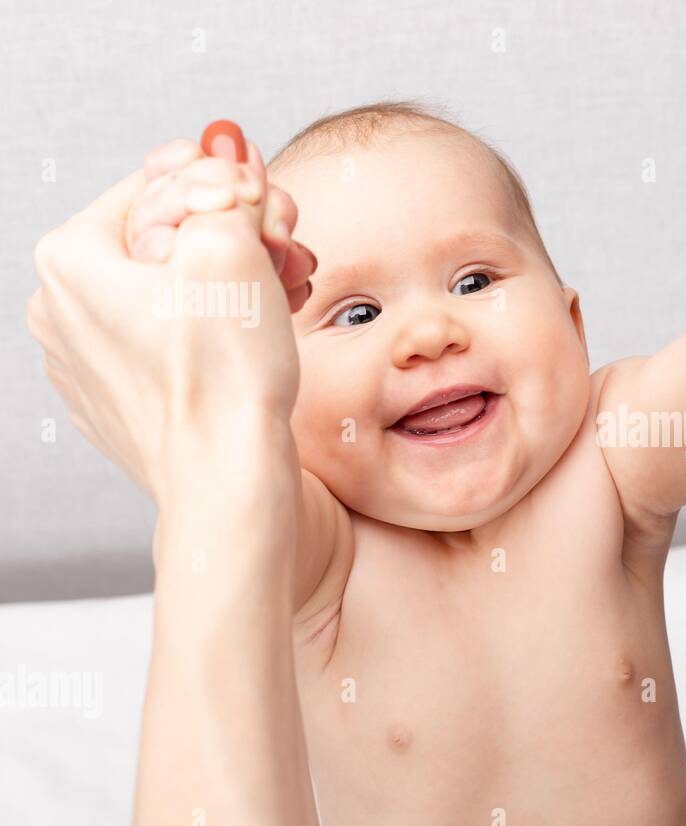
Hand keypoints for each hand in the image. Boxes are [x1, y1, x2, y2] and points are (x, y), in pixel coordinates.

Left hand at [27, 123, 309, 500]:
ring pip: (174, 289)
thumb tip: (227, 154)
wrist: (229, 479)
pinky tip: (263, 330)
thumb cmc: (224, 379)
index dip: (227, 187)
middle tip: (288, 247)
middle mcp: (64, 310)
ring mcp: (91, 361)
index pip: (157, 182)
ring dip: (238, 279)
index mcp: (71, 259)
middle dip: (238, 236)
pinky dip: (218, 326)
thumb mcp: (233, 247)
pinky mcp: (125, 399)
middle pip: (167, 237)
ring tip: (288, 289)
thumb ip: (228, 188)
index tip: (270, 206)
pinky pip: (172, 338)